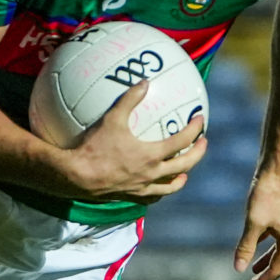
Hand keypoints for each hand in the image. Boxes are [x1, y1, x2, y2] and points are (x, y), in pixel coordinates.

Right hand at [54, 81, 207, 201]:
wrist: (77, 177)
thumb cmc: (94, 147)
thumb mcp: (112, 119)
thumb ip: (129, 99)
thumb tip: (144, 82)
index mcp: (152, 155)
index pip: (182, 141)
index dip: (195, 129)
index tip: (200, 120)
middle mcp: (152, 173)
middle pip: (185, 165)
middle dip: (198, 153)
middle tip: (203, 143)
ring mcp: (143, 187)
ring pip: (171, 186)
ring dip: (181, 176)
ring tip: (184, 172)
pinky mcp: (132, 196)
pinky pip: (153, 197)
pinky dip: (160, 191)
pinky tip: (158, 187)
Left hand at [234, 170, 279, 279]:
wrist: (277, 166)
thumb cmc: (266, 193)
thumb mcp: (253, 223)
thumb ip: (246, 246)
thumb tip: (238, 269)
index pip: (278, 268)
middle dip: (269, 274)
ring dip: (269, 260)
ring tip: (254, 269)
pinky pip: (279, 237)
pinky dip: (269, 245)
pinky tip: (256, 242)